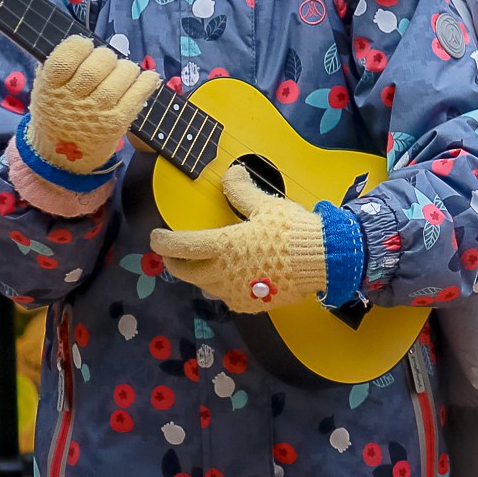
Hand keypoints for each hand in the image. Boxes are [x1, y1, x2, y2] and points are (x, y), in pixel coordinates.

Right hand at [25, 35, 158, 171]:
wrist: (59, 159)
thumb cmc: (57, 114)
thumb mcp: (45, 91)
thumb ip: (57, 67)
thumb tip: (83, 42)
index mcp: (49, 87)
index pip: (66, 56)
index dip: (80, 46)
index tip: (85, 48)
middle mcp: (72, 99)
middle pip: (99, 64)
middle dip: (107, 58)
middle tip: (106, 64)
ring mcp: (96, 112)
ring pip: (121, 75)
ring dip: (127, 69)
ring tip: (122, 74)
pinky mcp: (116, 123)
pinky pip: (138, 94)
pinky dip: (146, 82)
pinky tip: (146, 78)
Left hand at [150, 164, 326, 312]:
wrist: (322, 260)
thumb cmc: (291, 230)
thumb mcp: (266, 206)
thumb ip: (242, 192)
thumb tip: (230, 173)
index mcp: (223, 247)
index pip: (182, 246)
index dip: (164, 242)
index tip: (155, 237)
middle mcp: (222, 273)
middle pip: (185, 272)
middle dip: (175, 261)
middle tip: (174, 254)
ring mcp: (234, 292)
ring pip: (204, 285)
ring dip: (198, 274)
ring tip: (204, 264)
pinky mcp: (249, 303)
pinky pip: (227, 295)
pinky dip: (223, 285)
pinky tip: (233, 277)